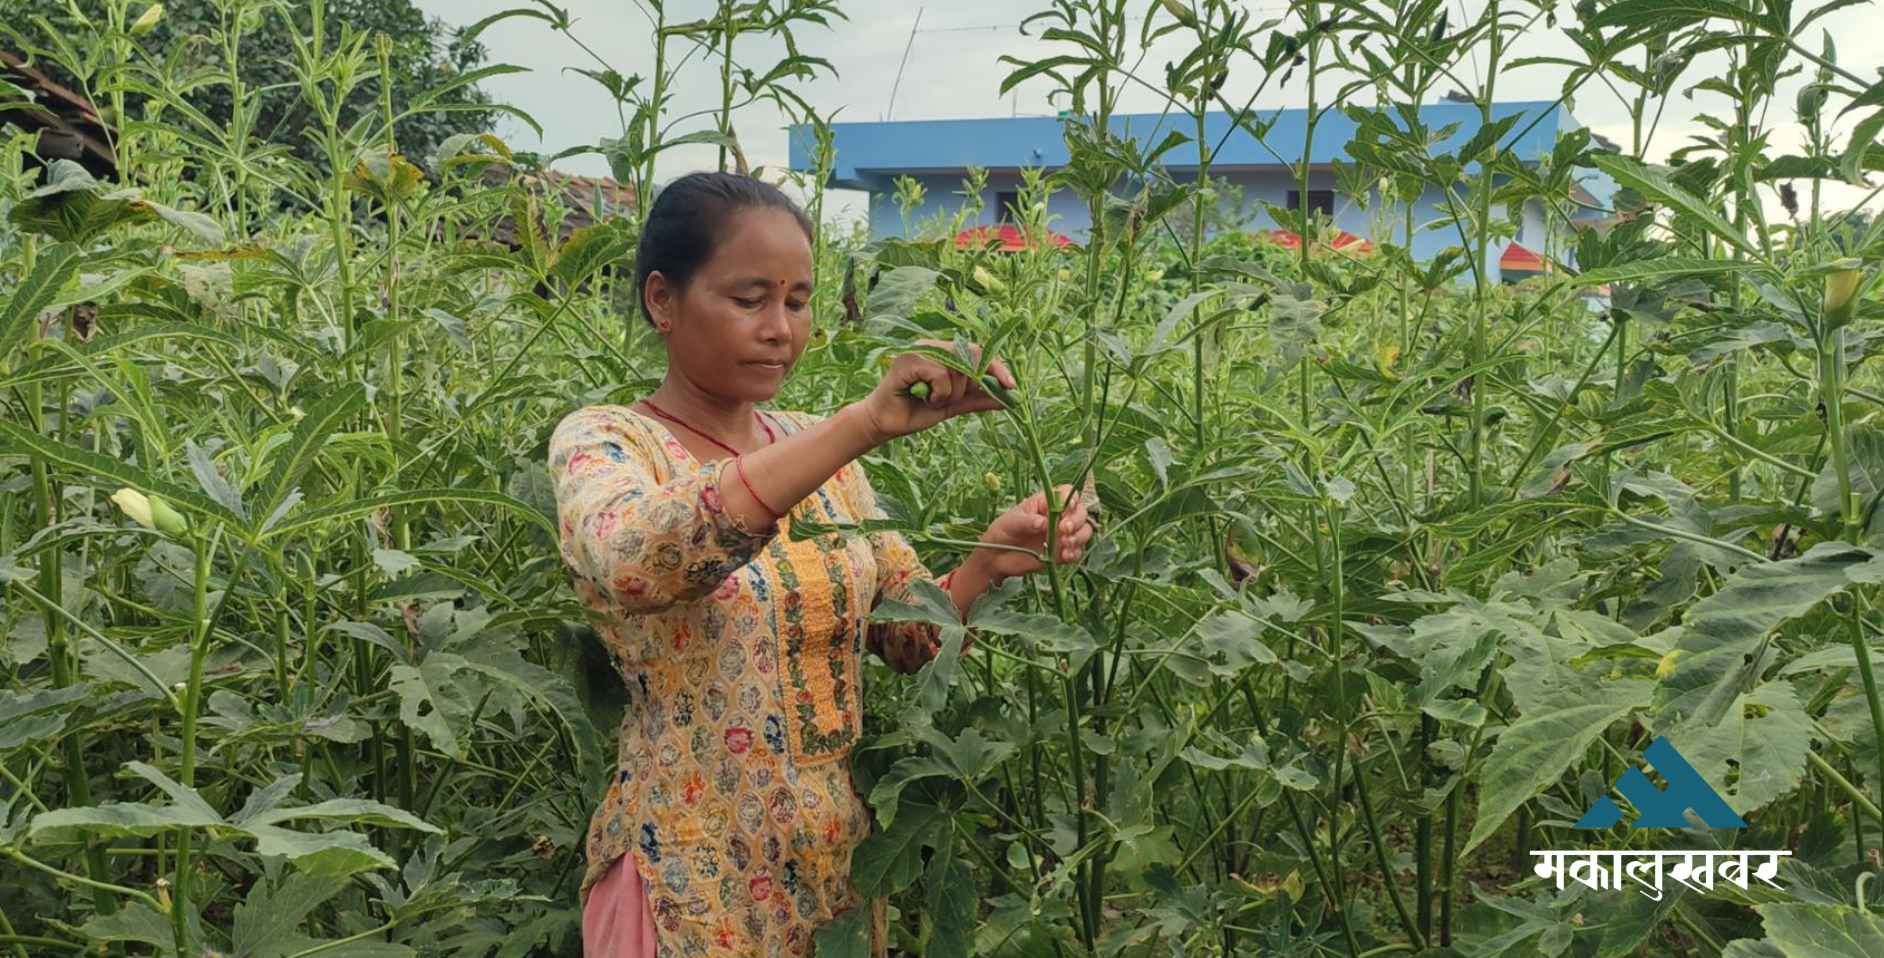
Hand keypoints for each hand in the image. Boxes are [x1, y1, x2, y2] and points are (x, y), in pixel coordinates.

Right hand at [857, 339, 1015, 441]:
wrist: (886, 424)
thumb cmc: (916, 411)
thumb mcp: (954, 406)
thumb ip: (978, 399)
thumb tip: (1007, 398)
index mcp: (944, 353)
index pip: (979, 352)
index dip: (997, 368)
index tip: (1011, 386)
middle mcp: (933, 346)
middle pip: (972, 356)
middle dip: (970, 385)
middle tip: (950, 400)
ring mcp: (920, 350)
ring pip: (957, 368)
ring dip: (950, 394)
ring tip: (931, 400)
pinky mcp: (909, 359)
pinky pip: (940, 374)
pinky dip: (938, 393)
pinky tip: (923, 398)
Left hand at [972, 484, 1094, 582]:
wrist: (996, 557)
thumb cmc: (1002, 531)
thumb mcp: (1011, 522)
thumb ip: (1028, 521)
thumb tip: (1043, 523)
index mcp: (1046, 503)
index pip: (1066, 493)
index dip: (1071, 497)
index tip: (1068, 507)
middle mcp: (1058, 517)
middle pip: (1080, 512)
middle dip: (1077, 520)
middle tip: (1064, 529)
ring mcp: (1061, 535)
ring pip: (1084, 531)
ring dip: (1080, 536)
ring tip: (1066, 543)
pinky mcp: (1061, 553)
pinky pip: (1077, 552)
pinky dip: (1075, 553)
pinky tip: (1065, 556)